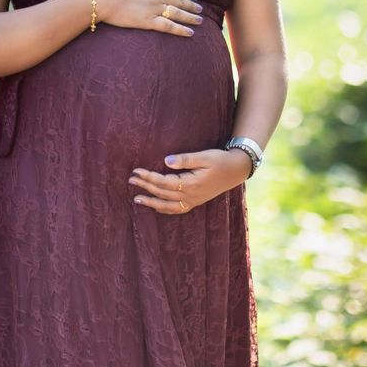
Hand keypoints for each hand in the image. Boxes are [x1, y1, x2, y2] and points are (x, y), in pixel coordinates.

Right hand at [91, 0, 202, 35]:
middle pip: (180, 1)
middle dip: (192, 5)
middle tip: (201, 9)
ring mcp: (155, 8)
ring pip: (179, 13)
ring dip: (191, 17)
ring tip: (200, 20)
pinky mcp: (149, 22)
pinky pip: (170, 26)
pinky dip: (181, 30)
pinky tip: (190, 33)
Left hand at [128, 148, 252, 213]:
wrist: (236, 171)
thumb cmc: (220, 160)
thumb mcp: (204, 156)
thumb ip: (185, 159)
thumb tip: (165, 161)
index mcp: (191, 184)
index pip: (164, 182)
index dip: (149, 177)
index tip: (136, 171)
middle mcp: (190, 196)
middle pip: (162, 193)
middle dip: (145, 187)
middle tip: (130, 180)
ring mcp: (193, 201)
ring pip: (167, 206)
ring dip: (151, 202)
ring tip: (136, 199)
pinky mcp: (195, 202)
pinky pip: (176, 210)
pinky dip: (163, 209)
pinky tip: (155, 206)